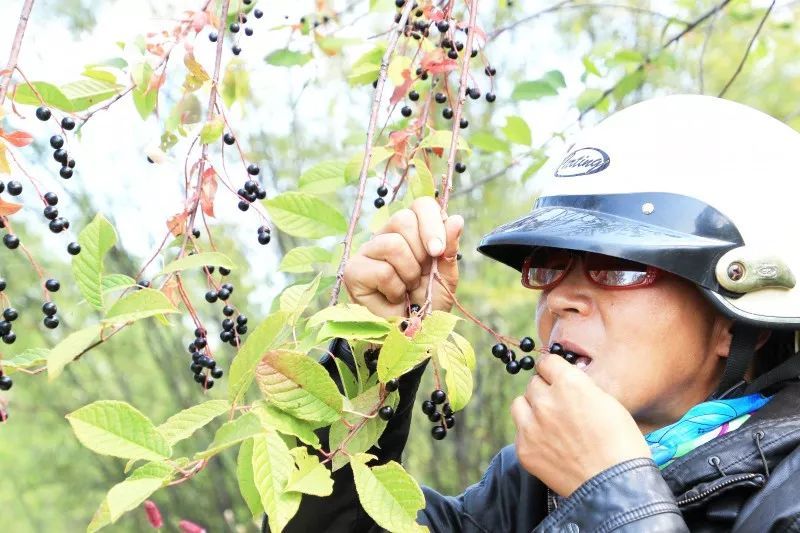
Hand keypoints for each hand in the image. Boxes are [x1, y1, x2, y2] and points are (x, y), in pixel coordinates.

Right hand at [342, 197, 463, 319]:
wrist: (410, 337)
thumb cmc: (426, 306)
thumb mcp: (446, 278)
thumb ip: (449, 249)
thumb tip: (456, 218)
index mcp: (411, 233)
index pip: (420, 206)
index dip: (432, 223)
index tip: (438, 250)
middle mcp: (387, 236)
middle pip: (404, 220)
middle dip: (421, 253)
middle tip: (420, 276)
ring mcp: (368, 251)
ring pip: (393, 244)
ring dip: (408, 274)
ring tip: (406, 289)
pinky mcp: (354, 271)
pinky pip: (382, 270)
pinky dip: (395, 290)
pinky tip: (392, 298)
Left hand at [510, 352, 650, 496]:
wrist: (615, 485)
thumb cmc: (621, 444)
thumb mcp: (607, 402)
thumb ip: (580, 387)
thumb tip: (567, 380)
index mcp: (569, 383)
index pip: (547, 362)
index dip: (553, 370)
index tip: (556, 377)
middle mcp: (545, 401)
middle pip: (534, 384)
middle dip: (545, 391)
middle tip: (559, 407)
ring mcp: (531, 426)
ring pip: (519, 404)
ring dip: (531, 408)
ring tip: (548, 423)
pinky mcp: (524, 448)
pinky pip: (520, 430)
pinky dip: (530, 434)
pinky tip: (549, 445)